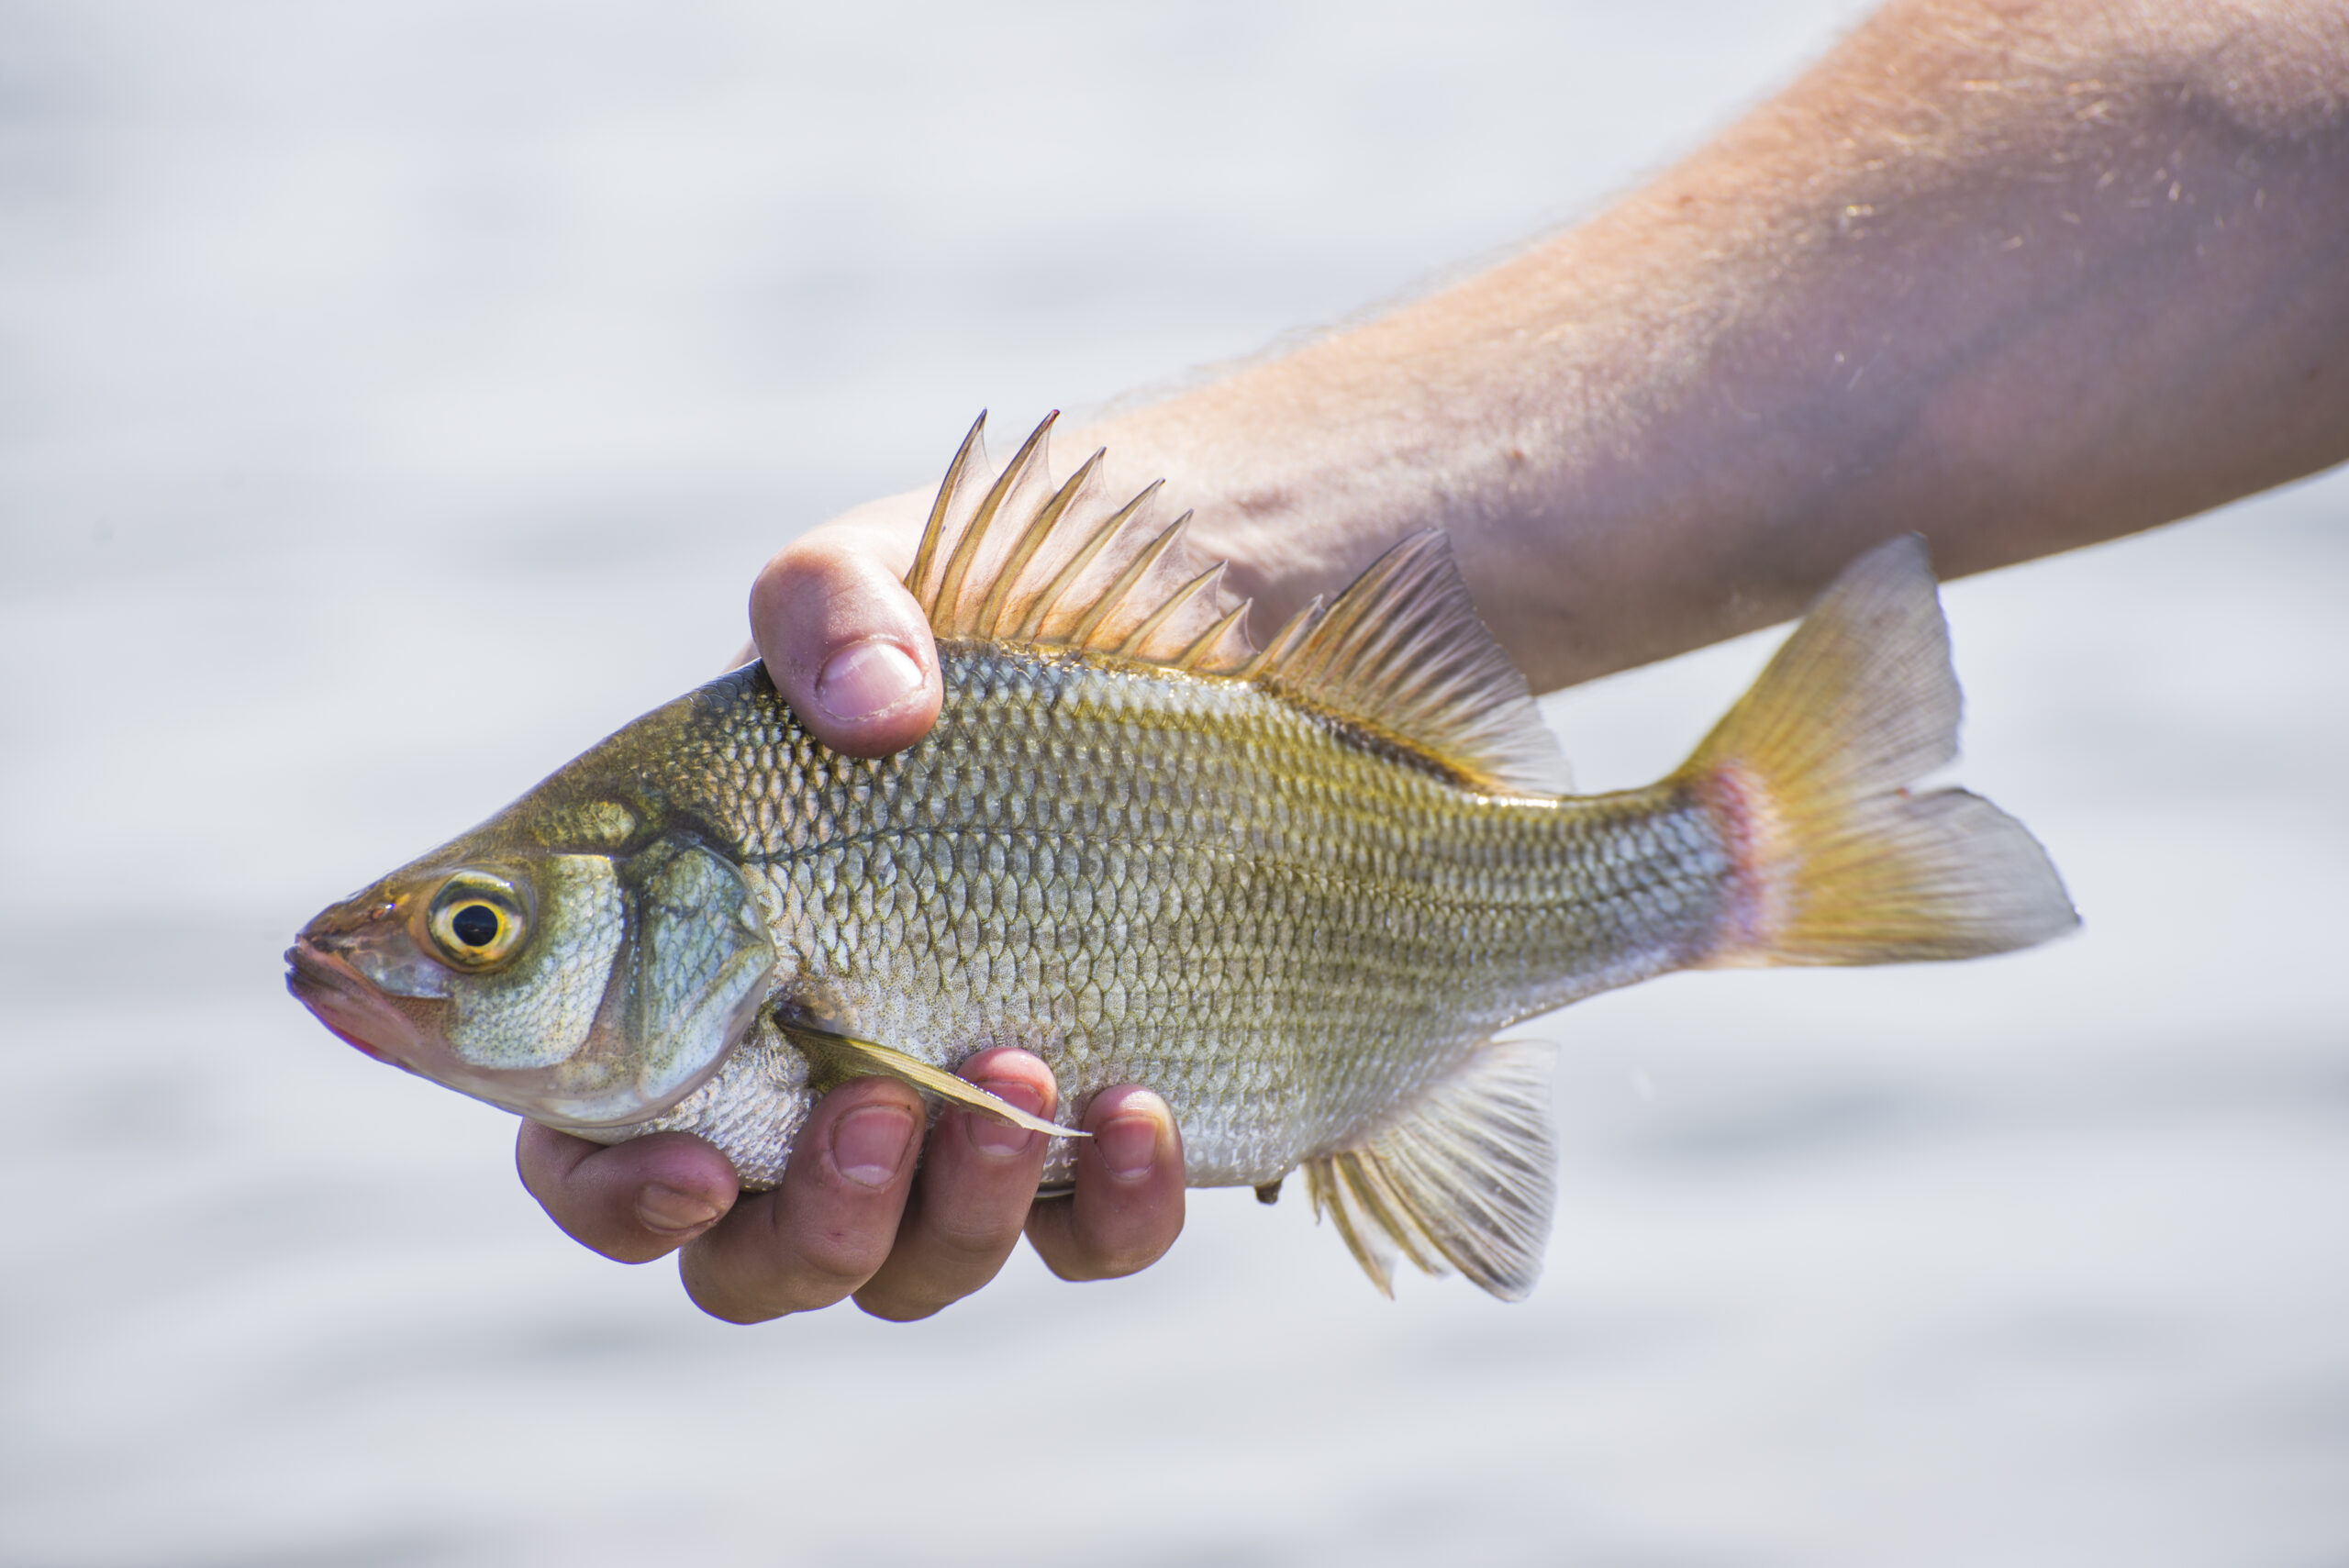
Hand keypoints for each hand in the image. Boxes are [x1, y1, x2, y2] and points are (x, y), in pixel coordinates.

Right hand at [518, 497, 1188, 1319]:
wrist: (1194, 628)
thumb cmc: (979, 616)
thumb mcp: (882, 572)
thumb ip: (829, 605)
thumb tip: (878, 711)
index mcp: (688, 976)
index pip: (589, 1144)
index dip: (609, 1191)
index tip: (685, 1160)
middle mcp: (807, 1080)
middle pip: (747, 1258)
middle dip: (802, 1222)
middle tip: (868, 1108)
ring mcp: (955, 1124)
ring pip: (906, 1271)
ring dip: (949, 1211)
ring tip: (1016, 1065)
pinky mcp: (1096, 1138)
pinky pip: (1088, 1242)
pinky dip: (1111, 1207)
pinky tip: (1140, 1103)